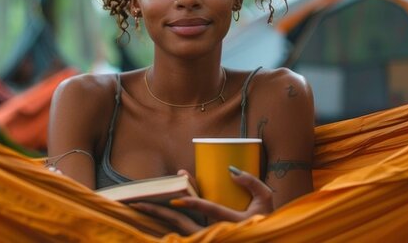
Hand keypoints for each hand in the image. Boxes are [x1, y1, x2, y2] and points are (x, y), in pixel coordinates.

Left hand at [129, 167, 273, 234]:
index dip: (192, 203)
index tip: (176, 196)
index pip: (207, 211)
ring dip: (160, 217)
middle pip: (181, 223)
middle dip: (161, 211)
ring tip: (142, 204)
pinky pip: (181, 231)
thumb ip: (253, 183)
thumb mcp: (267, 200)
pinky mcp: (203, 239)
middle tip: (140, 201)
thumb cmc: (265, 221)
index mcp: (231, 223)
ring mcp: (207, 239)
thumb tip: (230, 171)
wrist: (263, 241)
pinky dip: (166, 222)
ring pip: (178, 228)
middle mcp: (215, 234)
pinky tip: (154, 213)